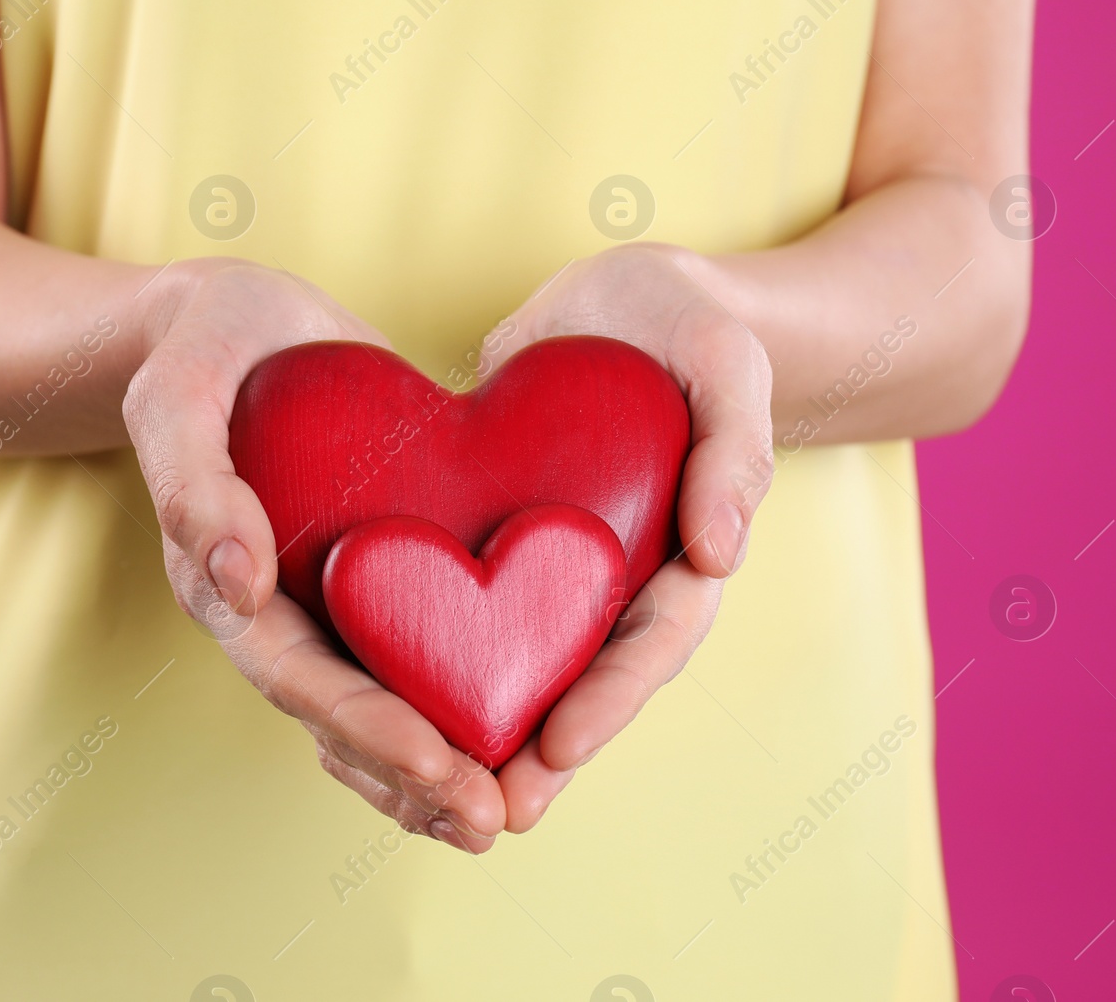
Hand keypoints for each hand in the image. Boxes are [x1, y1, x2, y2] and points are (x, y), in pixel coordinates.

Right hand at [123, 259, 505, 851]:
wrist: (239, 320)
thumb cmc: (202, 347)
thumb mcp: (179, 394)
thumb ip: (193, 482)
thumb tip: (237, 588)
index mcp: (223, 582)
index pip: (298, 678)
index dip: (369, 727)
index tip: (442, 766)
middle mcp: (273, 609)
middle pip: (342, 719)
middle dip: (415, 777)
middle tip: (492, 818)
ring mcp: (323, 597)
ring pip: (379, 705)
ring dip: (435, 767)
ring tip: (506, 811)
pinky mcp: (371, 570)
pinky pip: (410, 648)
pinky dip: (454, 696)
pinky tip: (513, 730)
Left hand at [480, 243, 774, 830]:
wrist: (623, 300)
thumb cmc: (691, 329)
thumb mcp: (728, 367)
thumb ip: (734, 451)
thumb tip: (723, 554)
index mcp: (683, 556)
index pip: (652, 645)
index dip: (609, 701)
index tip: (557, 748)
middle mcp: (619, 578)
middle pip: (585, 680)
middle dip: (538, 752)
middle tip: (483, 814)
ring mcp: (559, 567)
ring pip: (523, 662)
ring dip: (481, 727)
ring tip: (424, 790)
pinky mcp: (499, 540)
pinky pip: (472, 607)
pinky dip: (438, 654)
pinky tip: (381, 691)